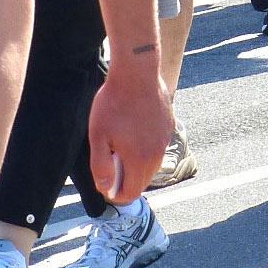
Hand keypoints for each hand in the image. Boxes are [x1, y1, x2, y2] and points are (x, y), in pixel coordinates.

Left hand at [87, 61, 172, 201]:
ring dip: (135, 161)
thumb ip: (101, 166)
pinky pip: (156, 146)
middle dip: (125, 177)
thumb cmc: (114, 103)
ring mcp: (165, 140)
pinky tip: (132, 127)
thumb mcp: (98, 136)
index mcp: (139, 161)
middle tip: (110, 157)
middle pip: (142, 180)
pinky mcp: (169, 126)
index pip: (131, 193)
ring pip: (150, 164)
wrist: (137, 73)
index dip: (116, 193)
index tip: (105, 181)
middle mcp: (157, 154)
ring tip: (120, 142)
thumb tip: (105, 188)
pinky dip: (145, 146)